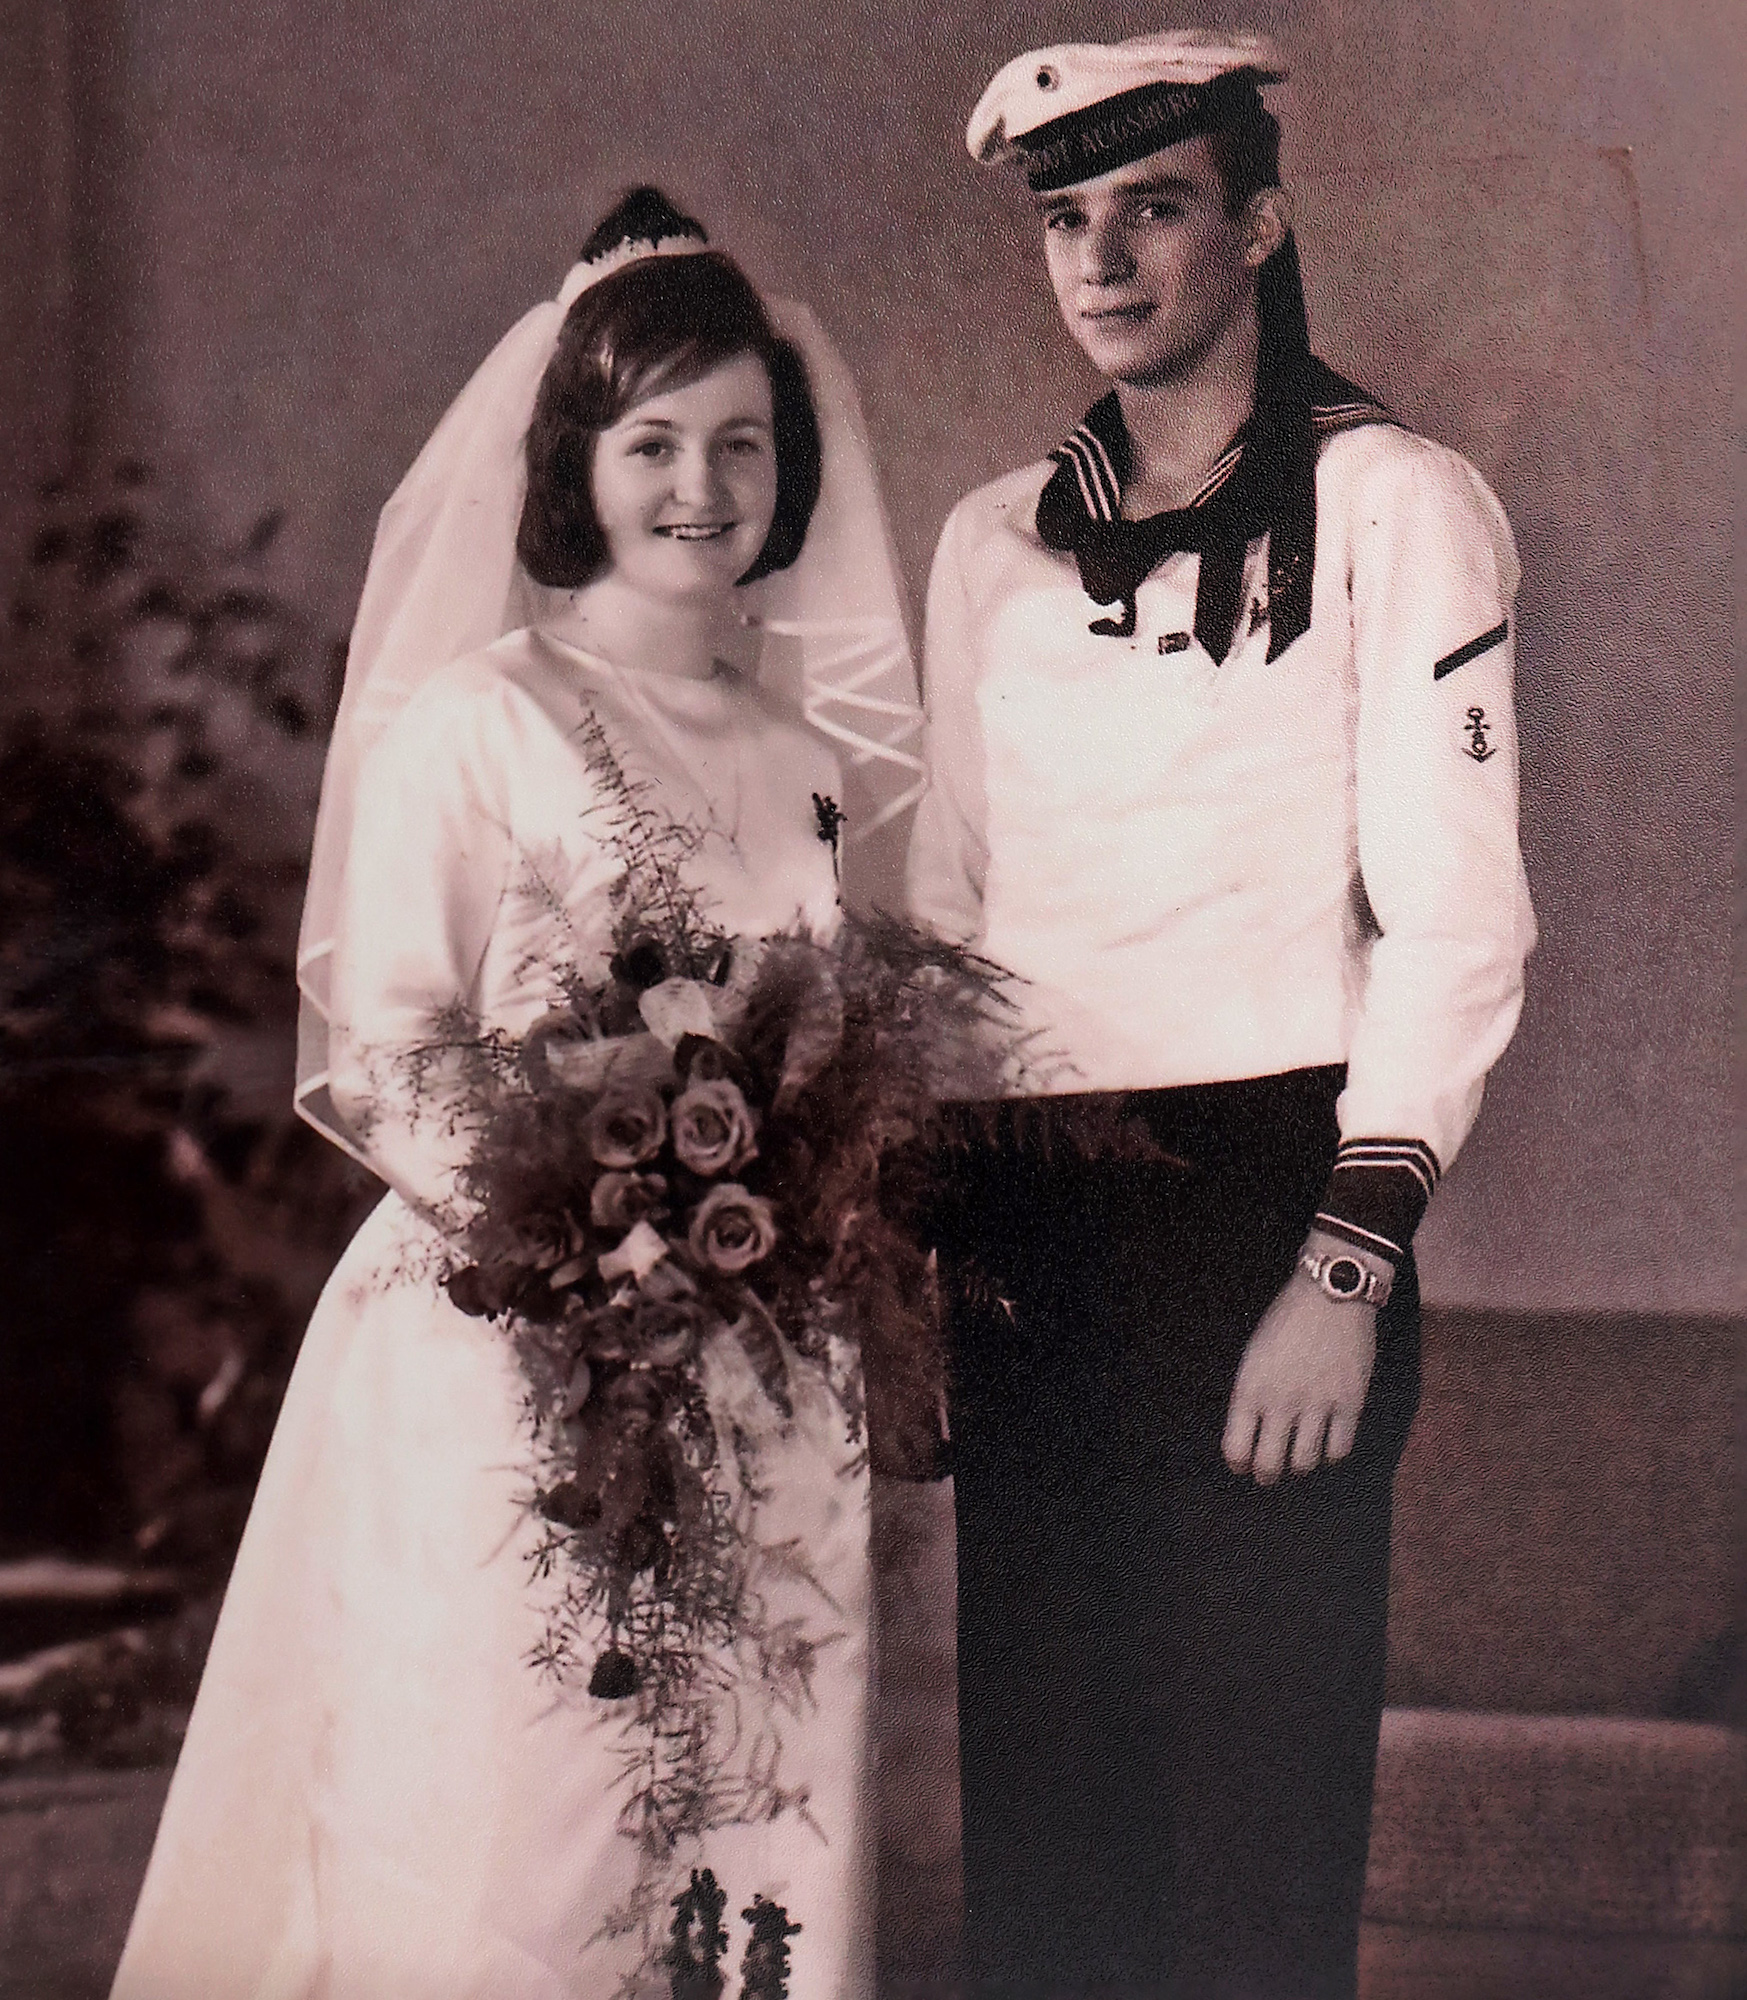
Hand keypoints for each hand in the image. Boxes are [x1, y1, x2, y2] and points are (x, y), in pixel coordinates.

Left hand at [1222, 1234, 1380, 1483]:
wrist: (1331, 1293)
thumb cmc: (1287, 1321)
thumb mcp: (1254, 1354)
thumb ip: (1251, 1395)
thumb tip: (1251, 1435)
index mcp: (1250, 1388)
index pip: (1235, 1450)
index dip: (1238, 1464)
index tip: (1243, 1464)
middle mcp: (1281, 1401)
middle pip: (1269, 1466)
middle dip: (1266, 1476)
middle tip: (1269, 1474)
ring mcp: (1317, 1404)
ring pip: (1304, 1463)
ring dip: (1298, 1466)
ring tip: (1298, 1458)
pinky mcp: (1350, 1402)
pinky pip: (1339, 1450)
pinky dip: (1330, 1454)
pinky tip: (1326, 1444)